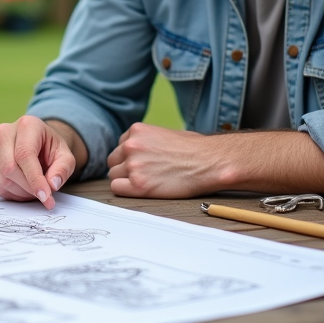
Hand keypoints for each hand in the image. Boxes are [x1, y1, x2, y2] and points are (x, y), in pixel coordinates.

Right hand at [0, 116, 77, 209]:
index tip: (45, 197)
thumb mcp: (66, 157)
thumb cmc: (50, 149)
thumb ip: (63, 169)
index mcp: (27, 125)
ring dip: (19, 192)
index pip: (25, 155)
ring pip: (0, 179)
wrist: (37, 143)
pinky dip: (9, 192)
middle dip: (28, 188)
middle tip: (43, 195)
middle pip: (9, 169)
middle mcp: (4, 131)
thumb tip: (52, 184)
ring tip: (33, 190)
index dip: (34, 179)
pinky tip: (21, 188)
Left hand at [106, 124, 221, 197]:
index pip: (120, 146)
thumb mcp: (165, 133)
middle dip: (124, 169)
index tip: (143, 163)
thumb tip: (138, 151)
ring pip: (114, 176)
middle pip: (113, 161)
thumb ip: (147, 141)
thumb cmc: (195, 149)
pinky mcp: (138, 185)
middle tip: (144, 175)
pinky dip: (127, 191)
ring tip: (149, 182)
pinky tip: (143, 190)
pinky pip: (117, 189)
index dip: (130, 157)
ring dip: (126, 181)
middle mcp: (131, 146)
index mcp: (137, 131)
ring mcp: (133, 165)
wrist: (210, 162)